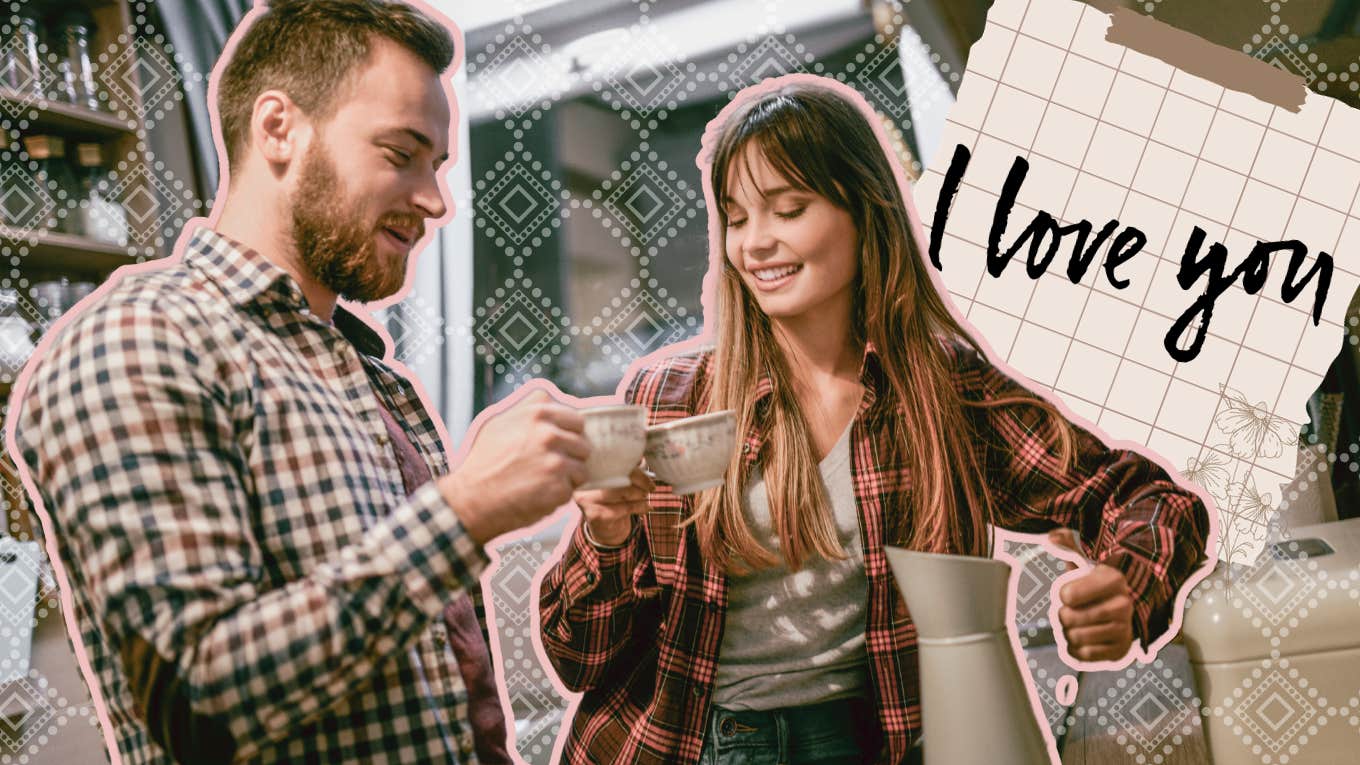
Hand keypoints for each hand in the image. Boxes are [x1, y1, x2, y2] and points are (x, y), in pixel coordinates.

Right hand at [441, 389, 589, 544]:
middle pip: (583, 444)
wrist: (472, 498)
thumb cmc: (485, 461)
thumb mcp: (500, 421)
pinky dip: (558, 495)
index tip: (557, 445)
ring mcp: (555, 463)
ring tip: (541, 480)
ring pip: (581, 469)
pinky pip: (571, 490)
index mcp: (538, 414)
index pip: (577, 420)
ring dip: (566, 477)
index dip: (569, 434)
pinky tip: (537, 494)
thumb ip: (529, 407)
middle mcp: (549, 435)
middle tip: (547, 466)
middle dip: (571, 456)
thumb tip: (551, 398)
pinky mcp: (558, 489)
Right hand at [575, 465, 653, 545]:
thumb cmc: (613, 499)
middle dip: (640, 481)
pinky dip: (640, 507)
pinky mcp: (595, 514)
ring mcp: (587, 499)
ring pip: (623, 492)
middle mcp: (584, 482)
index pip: (614, 462)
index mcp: (588, 469)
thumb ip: (629, 468)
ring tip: (646, 496)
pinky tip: (647, 507)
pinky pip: (624, 507)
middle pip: (618, 475)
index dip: (633, 466)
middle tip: (651, 487)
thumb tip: (642, 459)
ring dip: (640, 494)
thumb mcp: (620, 481)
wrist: (604, 527)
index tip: (647, 473)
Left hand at [1049, 529, 1134, 663]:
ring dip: (1069, 632)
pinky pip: (1084, 655)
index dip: (1062, 594)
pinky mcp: (1120, 651)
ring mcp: (1124, 630)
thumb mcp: (1086, 561)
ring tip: (1078, 624)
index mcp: (1114, 579)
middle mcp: (1124, 605)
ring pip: (1075, 637)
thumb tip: (1052, 537)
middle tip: (1070, 611)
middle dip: (1063, 615)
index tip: (1069, 592)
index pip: (1068, 595)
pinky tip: (1084, 637)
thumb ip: (1068, 545)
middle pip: (1069, 618)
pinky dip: (1076, 648)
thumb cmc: (1097, 585)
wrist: (1125, 610)